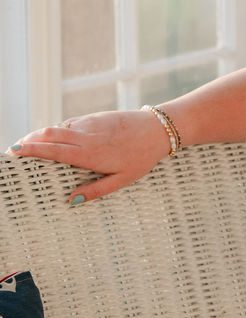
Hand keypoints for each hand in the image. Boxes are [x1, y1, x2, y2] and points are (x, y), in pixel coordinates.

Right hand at [7, 110, 170, 204]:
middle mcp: (86, 136)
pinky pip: (71, 123)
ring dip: (41, 135)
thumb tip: (72, 201)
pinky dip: (58, 130)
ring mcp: (90, 124)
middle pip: (48, 135)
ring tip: (28, 145)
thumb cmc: (142, 157)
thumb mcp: (123, 179)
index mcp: (89, 154)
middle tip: (13, 150)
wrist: (158, 129)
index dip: (30, 150)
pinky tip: (53, 137)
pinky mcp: (95, 117)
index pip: (53, 150)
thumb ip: (96, 190)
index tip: (13, 152)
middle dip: (28, 141)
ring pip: (58, 127)